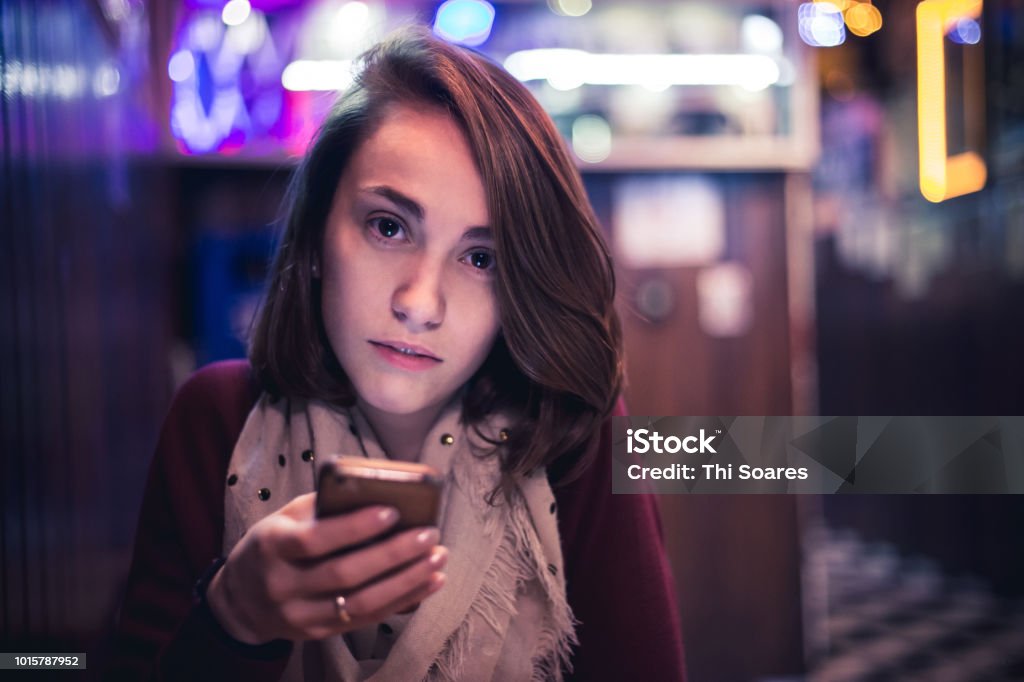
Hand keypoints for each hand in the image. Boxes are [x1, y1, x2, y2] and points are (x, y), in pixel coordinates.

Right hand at [205, 492, 446, 643]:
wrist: (240, 599)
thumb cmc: (274, 543)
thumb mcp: (286, 518)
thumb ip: (325, 507)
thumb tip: (379, 493)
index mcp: (272, 546)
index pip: (315, 540)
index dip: (355, 527)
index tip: (393, 511)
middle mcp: (283, 585)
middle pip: (344, 574)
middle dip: (393, 554)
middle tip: (429, 535)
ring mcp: (299, 615)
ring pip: (360, 603)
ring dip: (406, 581)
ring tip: (438, 559)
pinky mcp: (317, 634)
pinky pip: (366, 619)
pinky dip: (402, 601)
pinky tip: (429, 583)